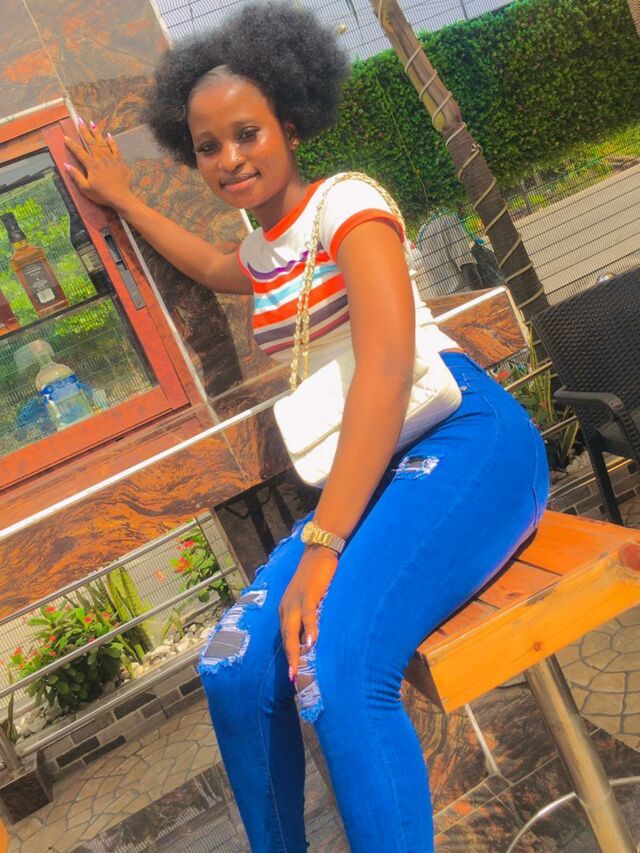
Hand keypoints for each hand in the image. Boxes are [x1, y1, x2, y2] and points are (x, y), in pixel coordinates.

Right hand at [63, 118, 133, 211]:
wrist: (121, 197)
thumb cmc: (102, 194)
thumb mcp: (86, 188)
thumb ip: (76, 176)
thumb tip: (65, 165)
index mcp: (91, 165)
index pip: (79, 152)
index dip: (72, 144)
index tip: (66, 137)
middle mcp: (100, 159)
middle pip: (91, 142)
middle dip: (84, 131)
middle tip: (79, 120)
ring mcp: (111, 159)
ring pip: (102, 143)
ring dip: (96, 132)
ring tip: (92, 123)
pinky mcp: (120, 161)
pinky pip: (115, 149)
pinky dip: (112, 142)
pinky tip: (109, 135)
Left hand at [279, 546, 338, 681]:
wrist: (318, 551)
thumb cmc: (316, 575)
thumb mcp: (309, 596)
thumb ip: (308, 613)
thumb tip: (313, 633)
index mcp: (286, 609)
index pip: (285, 637)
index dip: (288, 655)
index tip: (292, 673)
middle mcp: (286, 607)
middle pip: (285, 638)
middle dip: (289, 660)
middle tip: (292, 679)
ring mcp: (295, 601)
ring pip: (292, 631)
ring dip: (294, 652)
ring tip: (295, 670)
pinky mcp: (308, 595)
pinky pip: (307, 616)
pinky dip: (309, 630)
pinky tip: (311, 643)